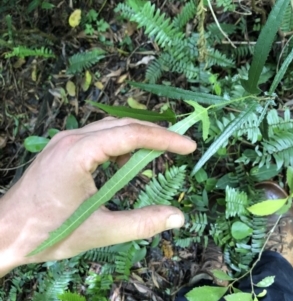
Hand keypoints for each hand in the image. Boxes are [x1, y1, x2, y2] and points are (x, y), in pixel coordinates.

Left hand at [0, 117, 195, 275]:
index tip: (188, 146)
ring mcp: (65, 140)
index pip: (131, 135)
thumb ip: (141, 224)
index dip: (164, 139)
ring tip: (160, 150)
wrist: (4, 231)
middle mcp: (72, 138)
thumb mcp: (99, 232)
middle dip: (155, 133)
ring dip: (138, 136)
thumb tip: (178, 217)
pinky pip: (99, 136)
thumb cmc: (47, 232)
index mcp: (78, 153)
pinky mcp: (64, 147)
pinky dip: (120, 143)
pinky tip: (128, 159)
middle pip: (123, 125)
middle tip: (180, 146)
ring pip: (111, 127)